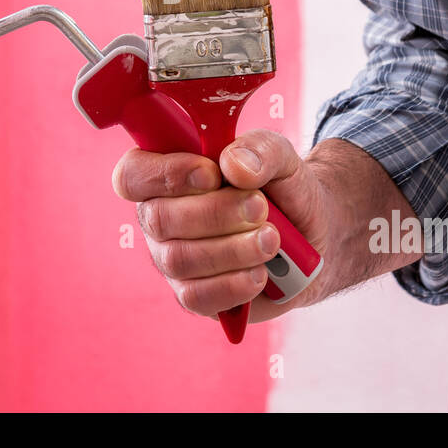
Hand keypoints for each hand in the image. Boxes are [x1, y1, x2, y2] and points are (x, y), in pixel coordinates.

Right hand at [111, 130, 420, 324]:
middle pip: (159, 219)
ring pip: (179, 259)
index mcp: (167, 174)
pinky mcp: (194, 295)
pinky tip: (261, 272)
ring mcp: (173, 259)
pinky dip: (233, 284)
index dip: (164, 174)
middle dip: (215, 213)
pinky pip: (196, 297)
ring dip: (232, 249)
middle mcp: (160, 217)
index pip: (132, 174)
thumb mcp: (281, 156)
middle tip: (261, 207)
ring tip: (271, 239)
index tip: (212, 173)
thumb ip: (260, 149)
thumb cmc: (282, 188)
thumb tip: (233, 165)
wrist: (315, 233)